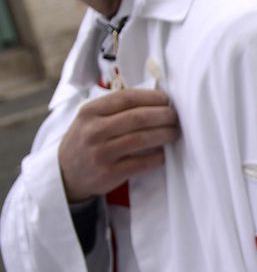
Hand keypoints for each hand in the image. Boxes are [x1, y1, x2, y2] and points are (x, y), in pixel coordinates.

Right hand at [59, 89, 178, 202]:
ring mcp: (101, 153)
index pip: (127, 98)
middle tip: (175, 117)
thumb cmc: (86, 140)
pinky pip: (142, 162)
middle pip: (138, 118)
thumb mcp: (91, 119)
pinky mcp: (109, 173)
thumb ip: (116, 108)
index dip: (152, 97)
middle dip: (163, 115)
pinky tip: (165, 153)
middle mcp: (94, 131)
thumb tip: (157, 100)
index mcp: (90, 112)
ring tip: (175, 132)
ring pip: (142, 139)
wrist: (66, 174)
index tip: (167, 99)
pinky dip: (158, 156)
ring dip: (165, 134)